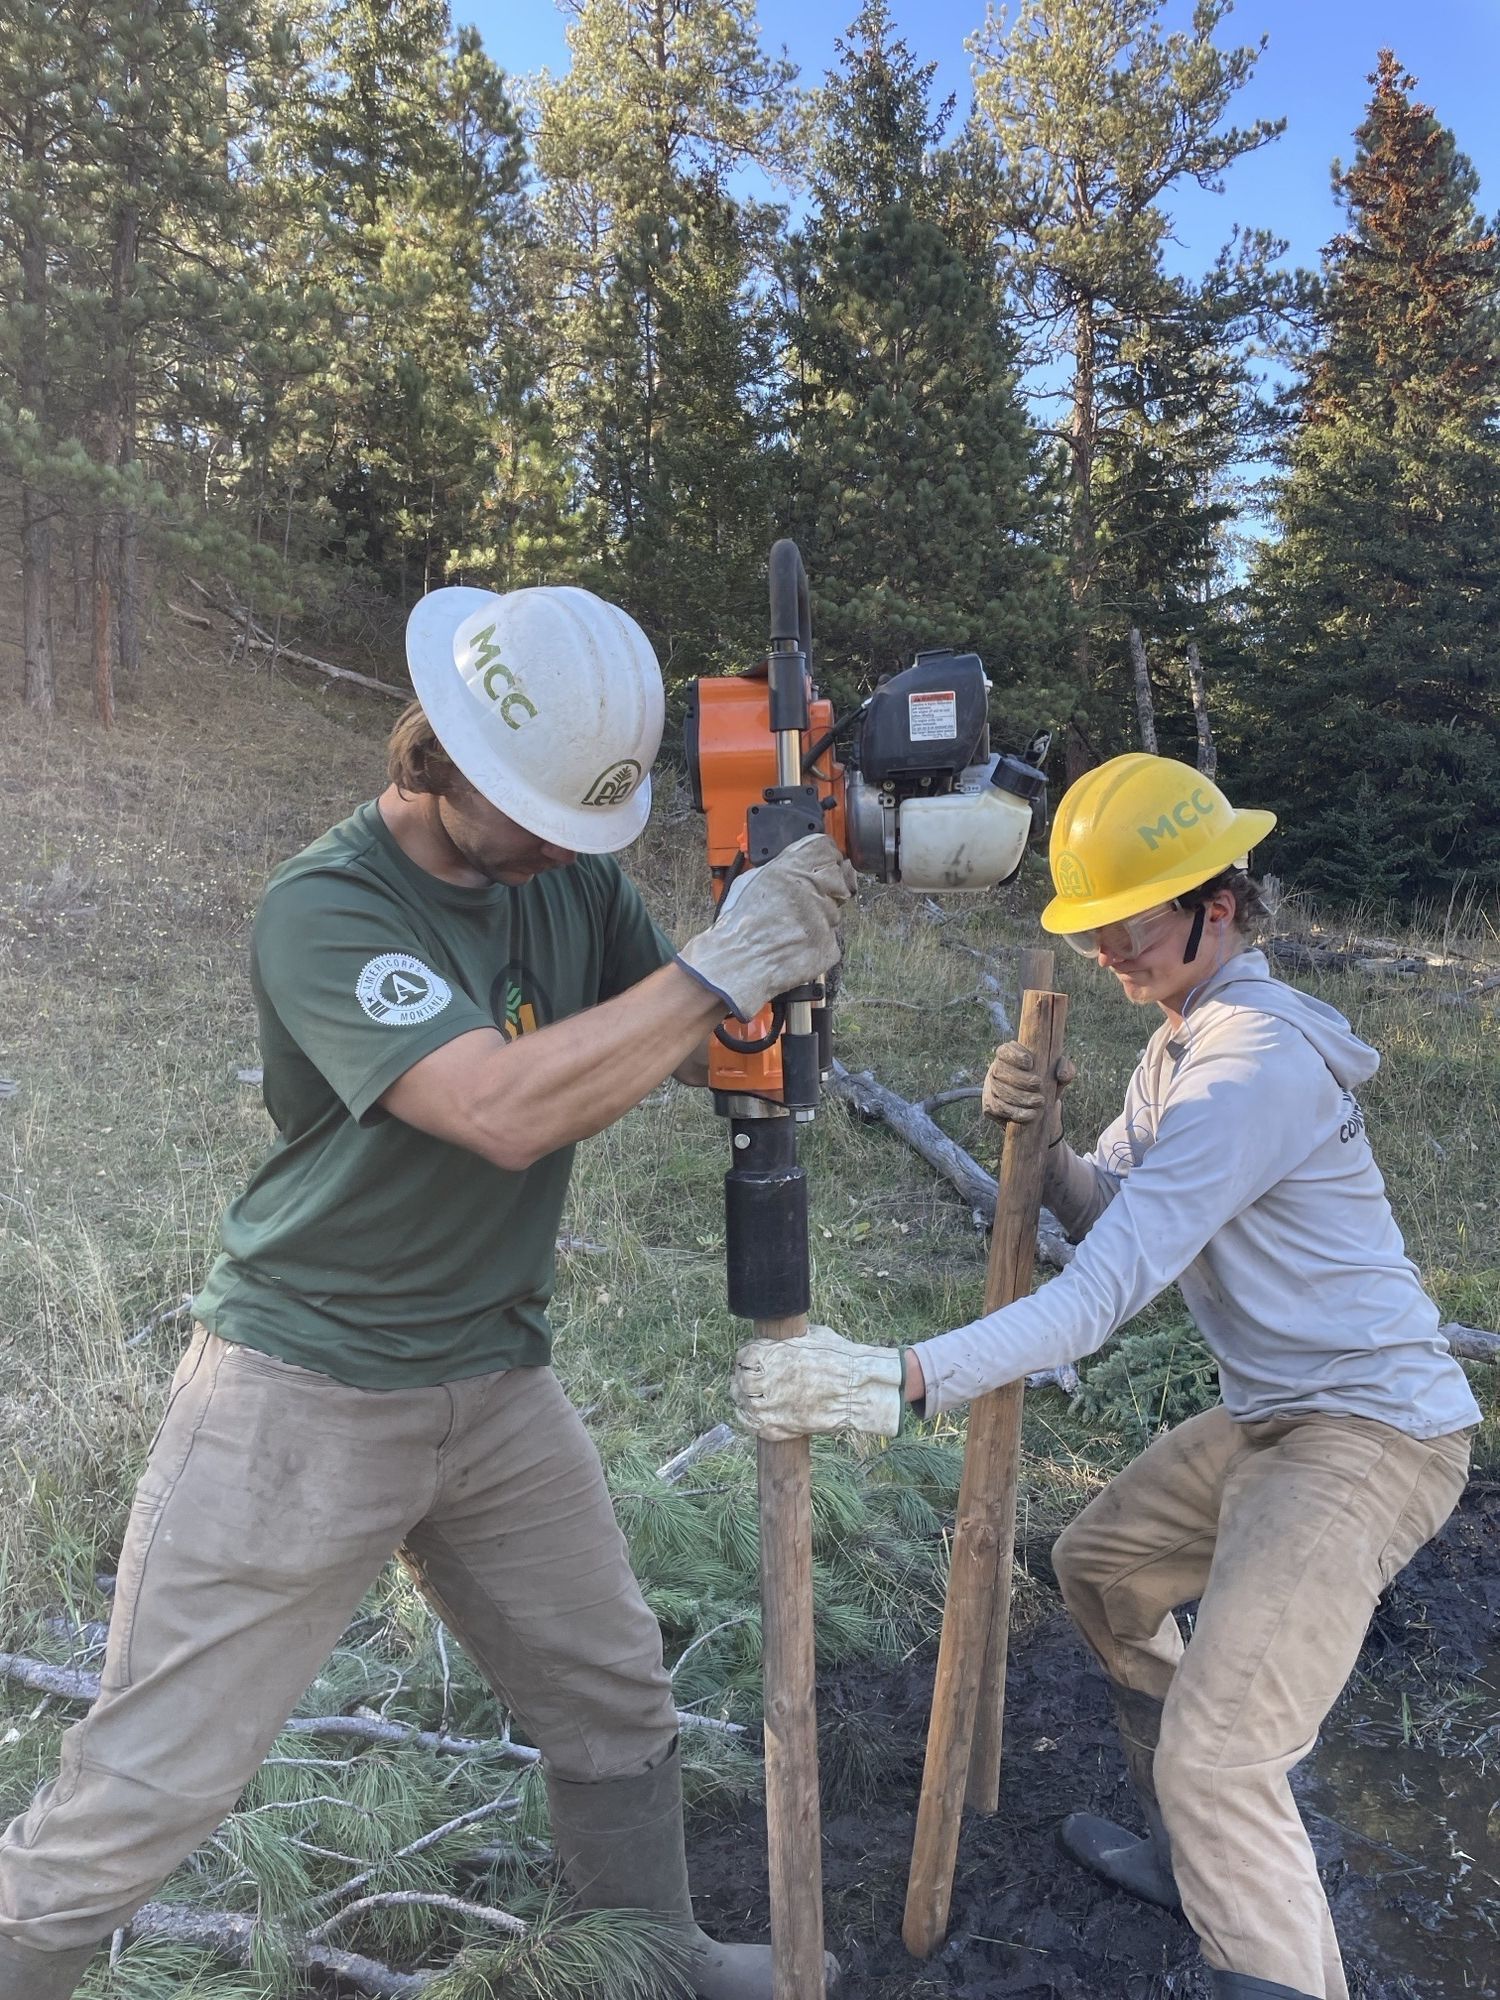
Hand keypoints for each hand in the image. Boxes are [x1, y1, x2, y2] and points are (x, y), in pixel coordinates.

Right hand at [677, 834, 856, 1021]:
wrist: (737, 963)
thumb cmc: (738, 926)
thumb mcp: (751, 881)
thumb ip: (780, 867)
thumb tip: (796, 863)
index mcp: (791, 869)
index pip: (826, 849)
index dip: (826, 857)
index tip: (825, 864)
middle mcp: (811, 890)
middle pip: (838, 878)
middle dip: (830, 887)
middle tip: (810, 900)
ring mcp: (824, 919)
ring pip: (835, 912)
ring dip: (821, 918)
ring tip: (793, 927)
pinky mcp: (829, 946)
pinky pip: (831, 939)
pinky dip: (819, 942)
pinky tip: (797, 944)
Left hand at [731, 1324, 903, 1441]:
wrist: (859, 1389)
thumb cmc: (841, 1358)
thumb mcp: (814, 1336)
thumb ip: (791, 1340)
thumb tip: (784, 1337)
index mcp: (773, 1354)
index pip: (744, 1356)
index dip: (745, 1359)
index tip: (749, 1363)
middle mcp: (768, 1379)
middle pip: (740, 1381)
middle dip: (742, 1381)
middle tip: (747, 1382)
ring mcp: (773, 1405)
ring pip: (743, 1404)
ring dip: (743, 1401)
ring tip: (750, 1399)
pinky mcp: (781, 1427)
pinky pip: (753, 1426)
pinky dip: (749, 1421)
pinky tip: (753, 1416)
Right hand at [981, 1041, 1075, 1143]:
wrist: (1039, 1111)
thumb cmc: (1048, 1085)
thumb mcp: (1060, 1076)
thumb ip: (1066, 1069)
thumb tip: (1061, 1074)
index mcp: (1010, 1056)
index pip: (1004, 1050)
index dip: (1014, 1055)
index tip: (1030, 1063)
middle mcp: (996, 1070)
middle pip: (1000, 1071)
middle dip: (1020, 1079)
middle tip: (1039, 1085)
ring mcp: (991, 1088)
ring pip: (999, 1090)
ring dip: (1020, 1097)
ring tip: (1040, 1102)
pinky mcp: (990, 1106)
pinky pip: (998, 1108)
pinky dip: (1015, 1112)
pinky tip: (1031, 1115)